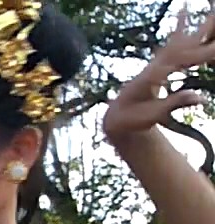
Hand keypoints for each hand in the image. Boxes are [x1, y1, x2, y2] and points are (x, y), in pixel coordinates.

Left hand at [104, 8, 214, 142]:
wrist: (116, 116)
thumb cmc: (134, 118)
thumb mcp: (154, 114)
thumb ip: (175, 103)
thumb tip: (201, 97)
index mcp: (156, 76)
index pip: (183, 61)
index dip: (201, 55)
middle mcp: (157, 64)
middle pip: (184, 44)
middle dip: (201, 32)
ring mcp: (157, 62)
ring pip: (180, 40)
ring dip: (194, 25)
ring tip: (198, 7)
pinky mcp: (158, 63)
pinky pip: (172, 42)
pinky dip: (179, 25)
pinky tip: (182, 10)